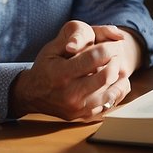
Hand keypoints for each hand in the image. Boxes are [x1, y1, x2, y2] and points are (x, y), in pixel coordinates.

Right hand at [10, 21, 133, 119]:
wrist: (32, 95)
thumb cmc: (45, 67)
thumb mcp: (52, 48)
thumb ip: (74, 38)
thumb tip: (93, 37)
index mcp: (61, 73)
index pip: (95, 58)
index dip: (110, 48)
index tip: (112, 44)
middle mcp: (71, 93)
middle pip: (107, 75)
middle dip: (116, 60)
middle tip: (115, 54)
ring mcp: (79, 108)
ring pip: (112, 92)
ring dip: (119, 76)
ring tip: (115, 66)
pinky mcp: (85, 116)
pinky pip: (111, 103)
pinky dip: (117, 90)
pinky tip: (113, 80)